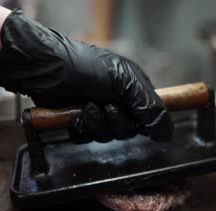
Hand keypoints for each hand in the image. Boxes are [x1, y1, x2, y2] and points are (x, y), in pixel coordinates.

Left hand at [0, 9, 172, 142]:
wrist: (47, 70)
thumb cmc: (86, 67)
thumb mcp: (125, 81)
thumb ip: (150, 107)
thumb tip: (167, 132)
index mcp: (133, 89)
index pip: (150, 115)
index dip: (145, 122)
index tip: (139, 121)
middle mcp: (118, 101)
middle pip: (129, 130)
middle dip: (117, 121)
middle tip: (107, 106)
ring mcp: (98, 113)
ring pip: (108, 136)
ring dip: (98, 124)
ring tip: (87, 106)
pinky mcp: (80, 122)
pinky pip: (88, 138)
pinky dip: (82, 128)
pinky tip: (75, 114)